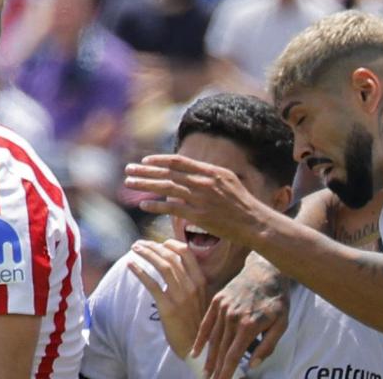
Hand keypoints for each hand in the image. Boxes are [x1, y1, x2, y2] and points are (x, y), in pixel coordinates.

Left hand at [124, 155, 272, 246]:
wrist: (255, 223)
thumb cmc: (243, 204)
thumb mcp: (229, 181)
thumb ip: (209, 176)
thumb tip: (192, 172)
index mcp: (211, 171)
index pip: (179, 161)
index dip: (159, 160)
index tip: (145, 161)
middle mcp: (204, 182)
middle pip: (168, 173)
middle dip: (145, 170)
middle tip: (128, 169)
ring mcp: (201, 198)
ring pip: (166, 188)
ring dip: (145, 185)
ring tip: (128, 184)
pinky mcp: (199, 215)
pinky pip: (171, 209)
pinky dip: (156, 206)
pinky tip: (143, 206)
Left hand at [128, 240, 207, 357]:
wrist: (195, 348)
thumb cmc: (195, 322)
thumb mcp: (199, 298)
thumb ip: (189, 281)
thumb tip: (173, 265)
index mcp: (200, 281)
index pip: (186, 253)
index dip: (170, 243)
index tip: (159, 242)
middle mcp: (192, 286)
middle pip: (171, 257)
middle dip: (153, 246)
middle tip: (139, 243)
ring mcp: (181, 297)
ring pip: (163, 266)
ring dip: (146, 254)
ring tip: (134, 249)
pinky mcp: (168, 308)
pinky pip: (152, 285)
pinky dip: (140, 272)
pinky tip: (130, 265)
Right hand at [194, 255, 289, 378]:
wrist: (265, 271)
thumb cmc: (276, 300)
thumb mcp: (281, 324)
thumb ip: (268, 346)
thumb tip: (252, 364)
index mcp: (249, 325)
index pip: (233, 355)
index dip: (227, 372)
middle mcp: (232, 318)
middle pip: (221, 350)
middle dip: (216, 370)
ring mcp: (223, 308)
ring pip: (213, 339)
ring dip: (208, 358)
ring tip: (205, 373)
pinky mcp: (217, 301)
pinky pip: (206, 323)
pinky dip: (200, 339)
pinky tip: (195, 352)